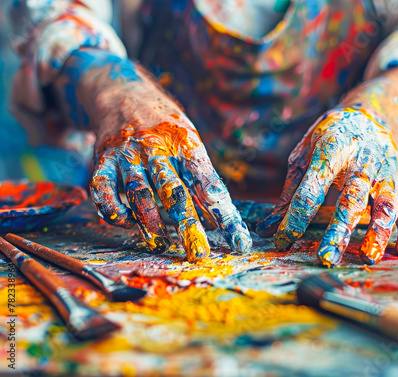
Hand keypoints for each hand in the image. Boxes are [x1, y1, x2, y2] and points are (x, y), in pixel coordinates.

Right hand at [91, 113, 252, 260]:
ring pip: (139, 192)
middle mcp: (157, 148)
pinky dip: (113, 210)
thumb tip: (217, 221)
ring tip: (161, 244)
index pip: (210, 184)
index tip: (239, 242)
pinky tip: (124, 222)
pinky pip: (104, 190)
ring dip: (150, 222)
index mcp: (186, 143)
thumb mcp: (190, 143)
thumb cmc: (167, 128)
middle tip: (199, 253)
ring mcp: (128, 154)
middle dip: (188, 225)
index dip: (226, 215)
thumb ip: (200, 179)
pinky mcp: (103, 161)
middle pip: (174, 190)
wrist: (124, 94)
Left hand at [256, 107, 397, 266]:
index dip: (296, 217)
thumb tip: (266, 229)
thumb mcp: (305, 155)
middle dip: (338, 229)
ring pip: (384, 203)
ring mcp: (385, 172)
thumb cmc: (331, 139)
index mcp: (330, 152)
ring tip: (368, 257)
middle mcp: (361, 162)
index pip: (310, 189)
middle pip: (350, 198)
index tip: (282, 241)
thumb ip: (290, 192)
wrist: (374, 114)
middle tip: (326, 258)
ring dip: (377, 231)